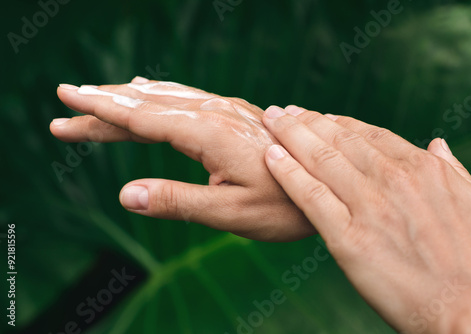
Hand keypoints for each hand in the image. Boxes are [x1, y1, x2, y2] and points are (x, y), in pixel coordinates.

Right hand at [51, 78, 314, 241]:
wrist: (332, 182)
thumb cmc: (285, 205)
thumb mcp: (230, 213)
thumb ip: (177, 201)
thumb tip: (124, 195)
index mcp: (209, 134)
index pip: (143, 119)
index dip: (102, 112)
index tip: (68, 102)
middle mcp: (216, 114)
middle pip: (148, 105)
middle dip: (104, 106)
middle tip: (64, 105)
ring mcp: (228, 111)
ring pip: (167, 99)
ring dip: (128, 99)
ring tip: (98, 98)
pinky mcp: (236, 116)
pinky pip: (188, 99)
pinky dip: (159, 96)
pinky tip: (151, 94)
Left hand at [262, 105, 470, 332]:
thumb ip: (451, 171)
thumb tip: (437, 144)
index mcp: (422, 168)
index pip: (370, 134)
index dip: (338, 122)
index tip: (318, 116)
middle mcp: (392, 179)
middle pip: (338, 140)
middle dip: (305, 121)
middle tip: (281, 112)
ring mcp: (369, 206)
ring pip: (320, 159)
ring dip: (289, 136)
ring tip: (270, 121)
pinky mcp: (349, 238)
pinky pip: (310, 196)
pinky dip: (287, 173)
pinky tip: (270, 157)